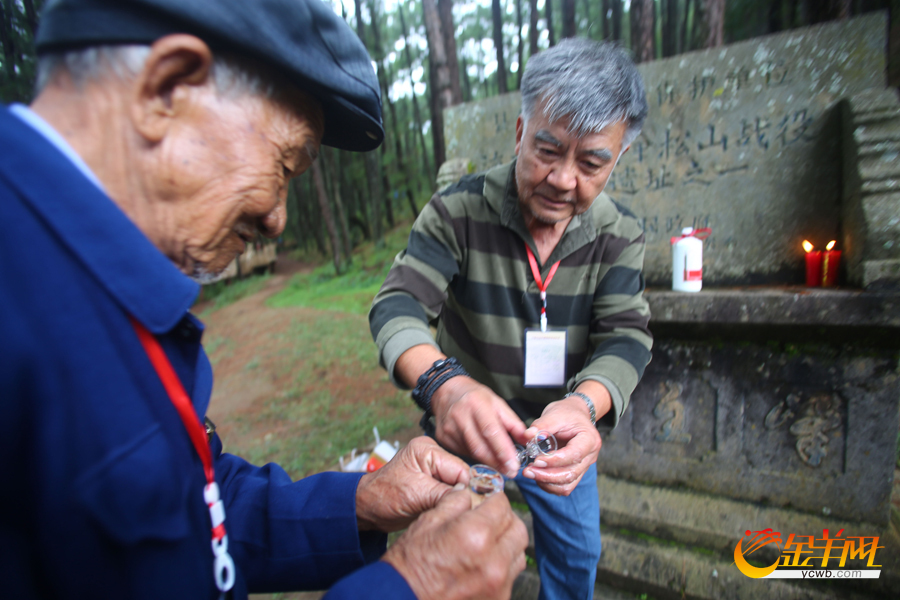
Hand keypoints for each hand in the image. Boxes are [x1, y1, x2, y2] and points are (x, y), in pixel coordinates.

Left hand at [356, 437, 469, 531]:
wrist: (367, 508)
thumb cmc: (383, 497)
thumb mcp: (416, 496)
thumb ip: (445, 495)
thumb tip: (473, 499)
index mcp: (427, 449)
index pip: (461, 469)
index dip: (469, 490)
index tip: (473, 509)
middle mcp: (434, 455)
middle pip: (463, 478)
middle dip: (463, 497)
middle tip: (463, 515)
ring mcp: (434, 469)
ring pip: (460, 487)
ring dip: (458, 502)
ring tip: (453, 516)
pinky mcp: (434, 483)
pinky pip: (452, 494)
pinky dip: (452, 505)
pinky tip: (448, 514)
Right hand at [383, 487, 527, 599]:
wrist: (401, 599)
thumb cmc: (409, 565)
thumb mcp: (428, 522)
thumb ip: (455, 502)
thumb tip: (469, 492)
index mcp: (476, 535)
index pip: (502, 504)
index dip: (493, 498)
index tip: (487, 499)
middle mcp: (493, 561)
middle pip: (517, 528)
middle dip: (504, 519)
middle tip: (489, 518)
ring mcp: (498, 584)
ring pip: (518, 553)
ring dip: (506, 543)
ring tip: (487, 543)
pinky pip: (510, 576)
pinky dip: (501, 566)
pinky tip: (482, 563)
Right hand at [431, 376, 527, 477]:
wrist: (448, 392)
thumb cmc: (477, 398)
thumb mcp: (498, 404)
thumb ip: (514, 424)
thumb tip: (529, 441)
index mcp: (477, 404)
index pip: (491, 431)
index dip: (503, 451)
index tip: (514, 465)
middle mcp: (460, 416)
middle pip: (479, 447)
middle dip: (497, 463)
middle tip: (511, 472)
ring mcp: (449, 428)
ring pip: (471, 453)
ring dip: (488, 462)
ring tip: (501, 465)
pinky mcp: (443, 438)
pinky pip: (463, 453)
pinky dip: (476, 457)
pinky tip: (483, 454)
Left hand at [521, 395, 601, 495]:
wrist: (574, 415)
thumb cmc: (566, 413)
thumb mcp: (555, 414)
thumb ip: (542, 425)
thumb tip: (527, 435)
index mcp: (589, 439)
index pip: (574, 455)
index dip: (554, 460)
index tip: (536, 460)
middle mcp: (590, 456)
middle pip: (570, 473)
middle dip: (547, 475)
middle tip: (527, 471)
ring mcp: (583, 466)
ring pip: (567, 484)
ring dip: (547, 482)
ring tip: (530, 473)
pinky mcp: (575, 472)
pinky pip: (564, 486)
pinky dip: (549, 485)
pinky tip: (537, 475)